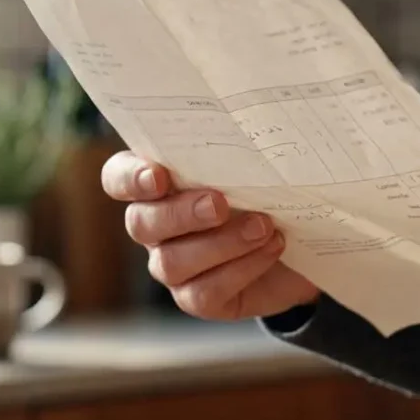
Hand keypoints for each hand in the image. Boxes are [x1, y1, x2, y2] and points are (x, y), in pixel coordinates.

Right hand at [103, 151, 319, 318]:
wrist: (300, 240)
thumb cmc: (270, 190)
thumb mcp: (258, 165)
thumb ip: (239, 148)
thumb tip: (252, 122)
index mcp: (157, 183)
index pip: (118, 178)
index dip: (130, 179)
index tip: (159, 176)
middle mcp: (156, 226)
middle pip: (141, 223)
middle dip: (180, 213)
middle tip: (219, 204)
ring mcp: (173, 266)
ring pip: (172, 262)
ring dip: (221, 243)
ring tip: (262, 227)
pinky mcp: (199, 298)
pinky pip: (204, 292)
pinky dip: (241, 269)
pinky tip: (270, 247)